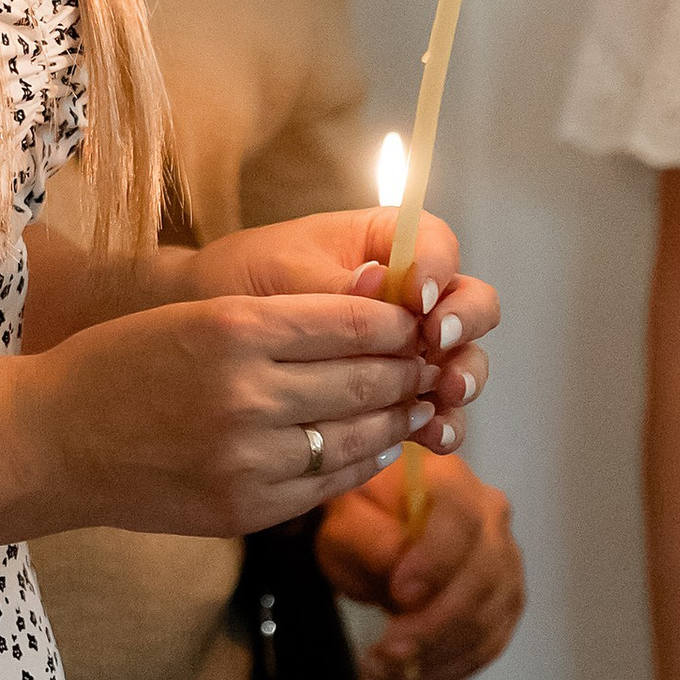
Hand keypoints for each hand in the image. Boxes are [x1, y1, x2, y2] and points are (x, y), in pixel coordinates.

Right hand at [27, 283, 437, 536]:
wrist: (51, 441)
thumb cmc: (119, 364)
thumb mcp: (195, 316)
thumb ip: (281, 320)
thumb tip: (373, 316)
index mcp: (234, 329)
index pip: (353, 320)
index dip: (397, 321)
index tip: (413, 318)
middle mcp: (248, 395)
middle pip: (367, 379)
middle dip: (408, 369)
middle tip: (429, 360)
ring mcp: (249, 460)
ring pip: (359, 435)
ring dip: (396, 417)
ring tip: (412, 402)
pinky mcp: (247, 509)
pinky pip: (329, 483)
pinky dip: (362, 461)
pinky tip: (372, 444)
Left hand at [202, 210, 496, 433]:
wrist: (210, 335)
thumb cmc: (246, 280)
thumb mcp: (279, 270)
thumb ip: (331, 282)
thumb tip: (378, 282)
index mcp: (386, 244)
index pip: (436, 245)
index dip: (437, 268)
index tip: (418, 298)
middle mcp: (412, 294)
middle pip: (469, 302)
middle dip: (464, 325)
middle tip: (438, 343)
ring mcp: (412, 347)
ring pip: (463, 359)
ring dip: (462, 378)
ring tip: (443, 395)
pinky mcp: (401, 394)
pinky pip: (437, 409)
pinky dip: (442, 423)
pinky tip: (429, 435)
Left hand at [319, 455, 523, 679]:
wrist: (377, 526)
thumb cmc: (361, 515)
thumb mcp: (346, 519)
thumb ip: (369, 537)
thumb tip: (398, 564)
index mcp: (452, 480)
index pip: (460, 518)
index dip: (435, 560)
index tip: (398, 594)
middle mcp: (491, 518)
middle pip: (481, 575)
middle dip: (432, 624)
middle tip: (385, 653)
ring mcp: (505, 562)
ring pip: (488, 618)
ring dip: (436, 655)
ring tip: (385, 674)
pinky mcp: (503, 603)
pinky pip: (488, 645)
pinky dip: (447, 669)